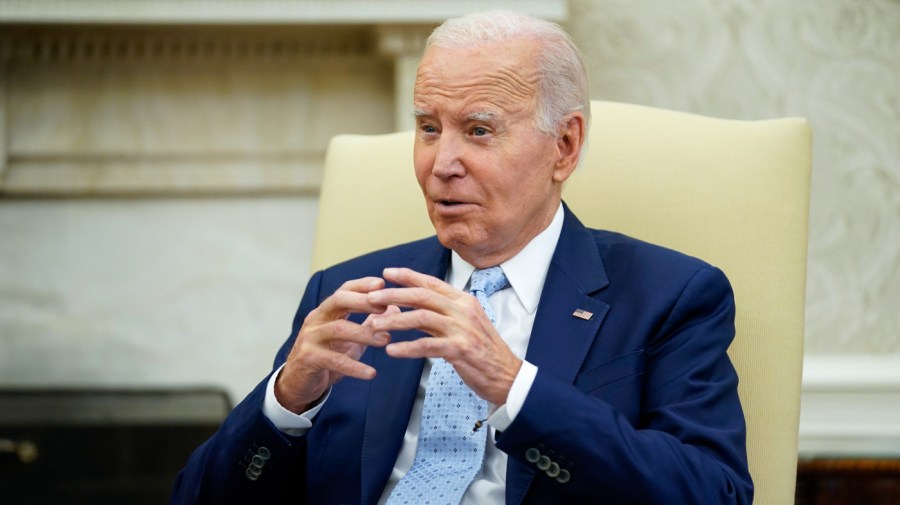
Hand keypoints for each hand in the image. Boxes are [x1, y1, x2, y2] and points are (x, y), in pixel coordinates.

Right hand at [275, 276, 397, 413]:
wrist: (298, 384)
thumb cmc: (326, 357)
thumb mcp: (351, 340)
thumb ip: (369, 324)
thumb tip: (393, 308)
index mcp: (326, 312)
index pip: (343, 290)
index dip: (362, 285)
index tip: (382, 283)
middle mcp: (316, 320)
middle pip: (338, 300)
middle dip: (363, 301)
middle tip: (385, 306)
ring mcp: (310, 338)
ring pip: (338, 329)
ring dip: (364, 333)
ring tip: (386, 340)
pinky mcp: (308, 358)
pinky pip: (335, 360)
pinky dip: (355, 367)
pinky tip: (371, 373)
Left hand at [367, 267, 521, 405]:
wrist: (508, 376)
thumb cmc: (483, 352)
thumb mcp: (464, 326)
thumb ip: (438, 316)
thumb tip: (409, 310)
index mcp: (464, 301)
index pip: (431, 283)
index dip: (407, 276)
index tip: (386, 272)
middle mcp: (463, 310)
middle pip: (421, 296)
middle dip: (393, 295)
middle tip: (370, 298)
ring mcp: (462, 329)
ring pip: (420, 318)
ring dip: (394, 321)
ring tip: (374, 326)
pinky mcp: (460, 349)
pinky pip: (426, 345)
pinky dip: (406, 347)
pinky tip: (391, 351)